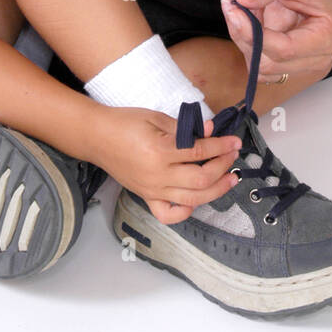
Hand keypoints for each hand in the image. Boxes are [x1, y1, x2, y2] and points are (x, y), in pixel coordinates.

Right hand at [92, 107, 241, 223]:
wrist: (97, 137)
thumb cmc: (124, 122)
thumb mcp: (156, 117)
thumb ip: (184, 127)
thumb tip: (209, 130)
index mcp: (160, 150)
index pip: (200, 151)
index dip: (221, 146)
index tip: (234, 141)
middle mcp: (158, 175)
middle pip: (201, 178)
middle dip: (223, 167)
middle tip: (233, 156)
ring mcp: (152, 189)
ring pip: (192, 199)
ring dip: (216, 190)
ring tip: (230, 179)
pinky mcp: (147, 197)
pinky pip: (168, 214)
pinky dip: (185, 212)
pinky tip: (196, 201)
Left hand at [221, 0, 331, 80]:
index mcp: (326, 37)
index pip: (286, 50)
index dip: (254, 34)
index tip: (233, 9)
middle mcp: (315, 56)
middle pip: (269, 64)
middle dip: (245, 35)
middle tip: (233, 4)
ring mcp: (298, 61)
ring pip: (258, 67)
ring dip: (243, 38)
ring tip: (246, 7)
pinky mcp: (282, 59)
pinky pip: (255, 61)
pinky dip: (244, 40)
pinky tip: (248, 17)